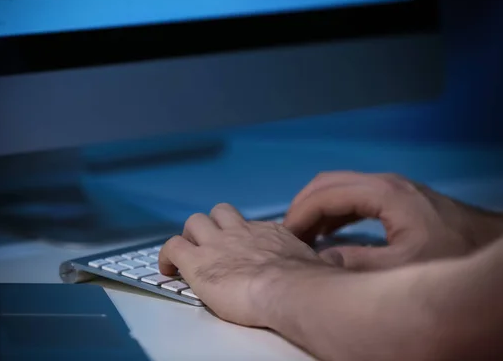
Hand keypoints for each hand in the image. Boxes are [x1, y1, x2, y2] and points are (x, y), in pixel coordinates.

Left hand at [158, 203, 324, 326]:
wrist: (289, 290)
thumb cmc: (306, 283)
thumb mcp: (320, 265)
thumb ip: (323, 260)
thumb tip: (337, 260)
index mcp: (268, 233)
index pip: (249, 225)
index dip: (242, 236)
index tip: (242, 250)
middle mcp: (240, 232)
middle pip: (219, 213)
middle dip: (213, 226)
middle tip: (212, 245)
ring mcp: (216, 244)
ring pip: (193, 222)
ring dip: (189, 236)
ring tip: (189, 255)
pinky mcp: (197, 262)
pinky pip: (171, 247)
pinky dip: (165, 256)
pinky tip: (167, 269)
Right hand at [283, 171, 502, 270]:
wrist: (489, 244)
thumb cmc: (452, 253)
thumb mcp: (403, 267)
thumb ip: (357, 264)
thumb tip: (321, 260)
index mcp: (383, 193)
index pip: (326, 194)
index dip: (300, 213)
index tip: (285, 236)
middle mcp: (382, 183)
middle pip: (327, 183)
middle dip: (302, 206)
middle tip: (287, 234)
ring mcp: (389, 187)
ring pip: (338, 187)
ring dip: (316, 208)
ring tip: (301, 236)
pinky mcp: (394, 197)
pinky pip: (352, 196)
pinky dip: (333, 211)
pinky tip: (326, 232)